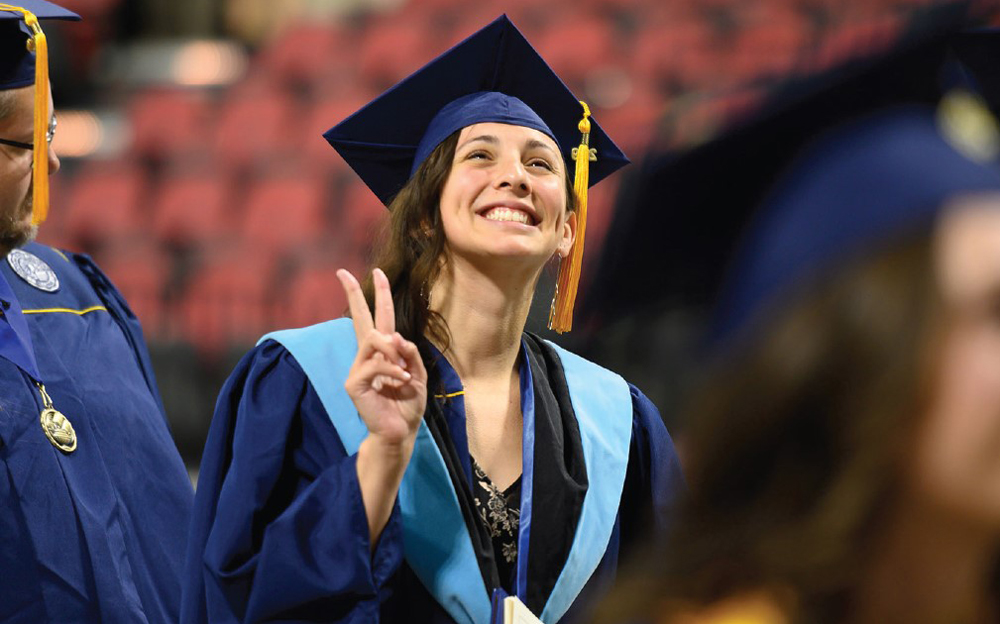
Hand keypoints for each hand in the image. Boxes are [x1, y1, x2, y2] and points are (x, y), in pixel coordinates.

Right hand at [337, 268, 427, 449]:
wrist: (400, 433)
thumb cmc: (407, 405)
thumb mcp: (418, 374)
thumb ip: (410, 353)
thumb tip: (395, 336)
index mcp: (384, 353)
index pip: (377, 319)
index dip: (376, 296)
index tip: (375, 272)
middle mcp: (367, 357)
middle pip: (360, 319)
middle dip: (355, 294)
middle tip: (342, 273)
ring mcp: (358, 369)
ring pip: (373, 340)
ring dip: (393, 351)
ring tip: (403, 371)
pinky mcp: (354, 383)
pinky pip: (375, 365)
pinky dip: (392, 371)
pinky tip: (401, 381)